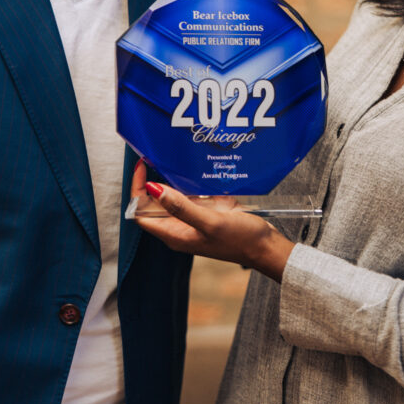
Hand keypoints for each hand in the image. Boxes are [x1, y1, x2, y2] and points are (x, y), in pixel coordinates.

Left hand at [131, 161, 293, 281]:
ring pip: (173, 198)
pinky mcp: (206, 214)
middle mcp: (180, 228)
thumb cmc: (239, 239)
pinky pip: (192, 197)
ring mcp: (193, 221)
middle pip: (154, 205)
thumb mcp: (210, 221)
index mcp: (174, 234)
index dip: (138, 191)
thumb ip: (181, 207)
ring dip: (171, 181)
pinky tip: (195, 171)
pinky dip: (190, 184)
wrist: (265, 247)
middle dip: (151, 182)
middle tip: (155, 157)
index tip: (142, 168)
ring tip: (171, 159)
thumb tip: (154, 190)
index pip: (141, 213)